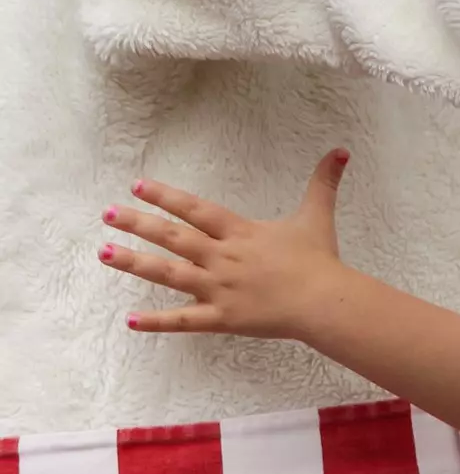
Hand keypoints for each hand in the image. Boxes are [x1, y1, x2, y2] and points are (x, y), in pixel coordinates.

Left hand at [98, 150, 351, 337]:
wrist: (324, 301)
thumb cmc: (318, 260)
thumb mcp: (317, 215)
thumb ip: (323, 182)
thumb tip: (341, 151)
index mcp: (239, 233)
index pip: (195, 210)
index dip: (166, 197)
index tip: (138, 186)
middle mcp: (222, 258)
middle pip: (173, 238)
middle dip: (138, 224)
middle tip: (108, 214)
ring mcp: (218, 289)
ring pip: (168, 275)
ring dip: (135, 263)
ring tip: (105, 253)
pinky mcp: (221, 319)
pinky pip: (184, 321)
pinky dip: (157, 322)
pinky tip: (131, 321)